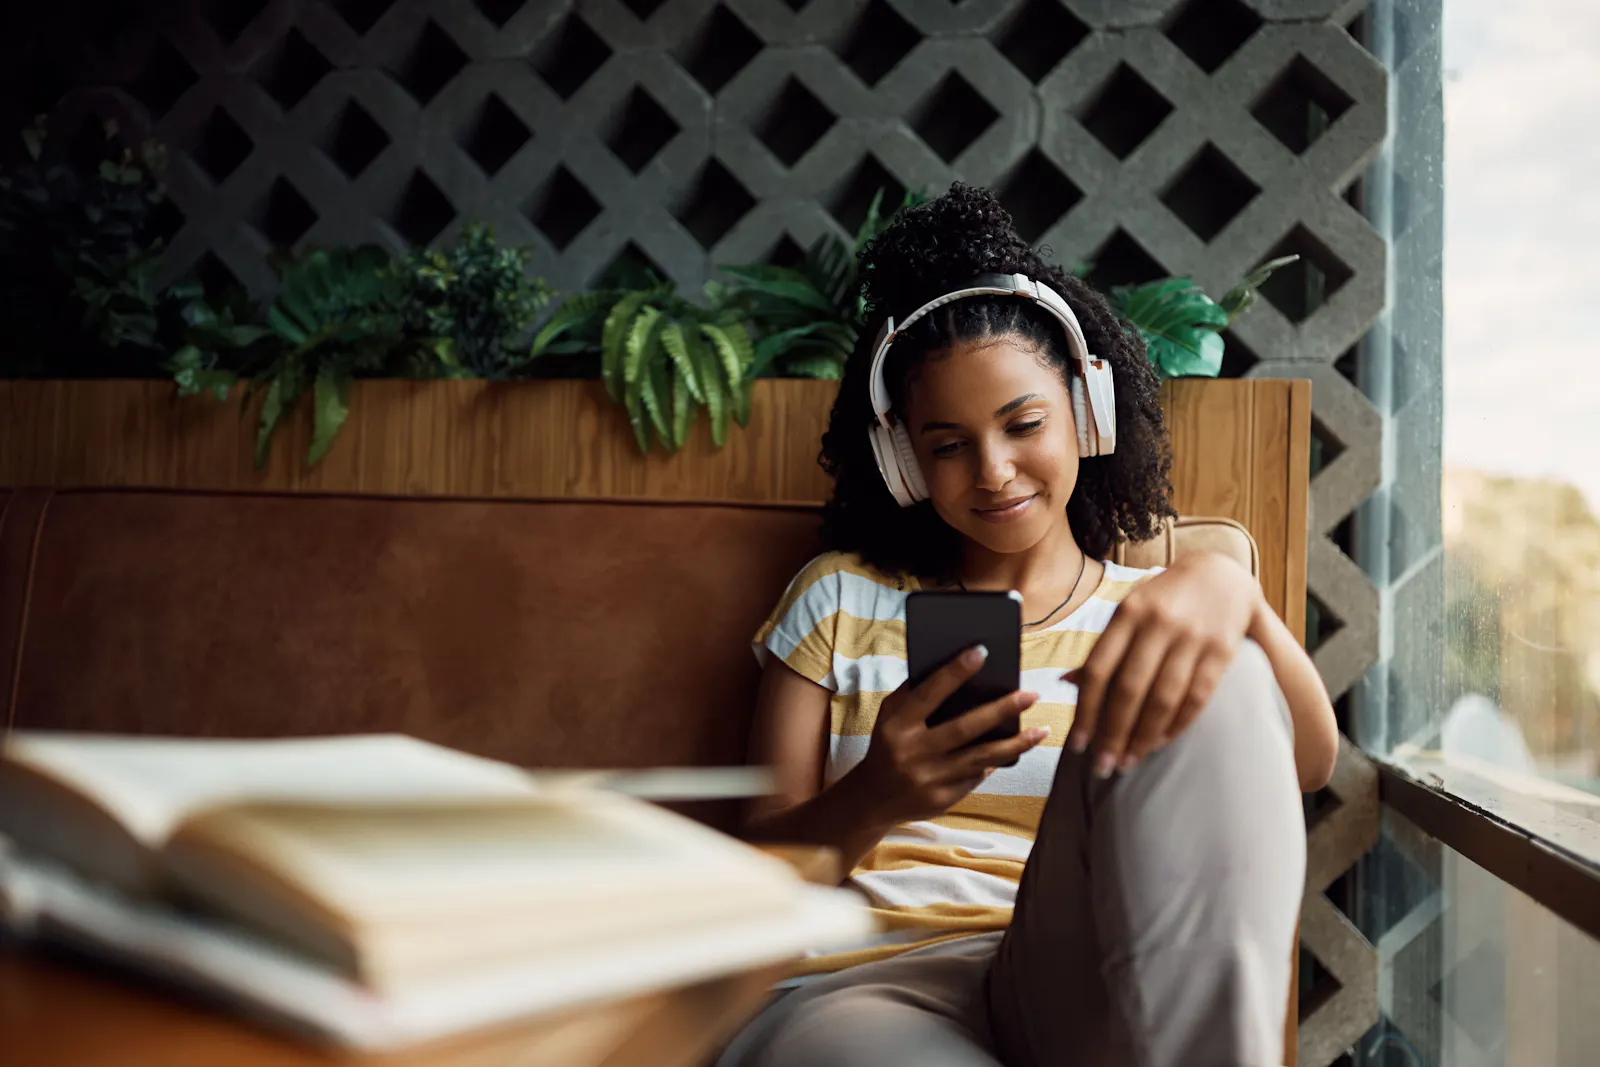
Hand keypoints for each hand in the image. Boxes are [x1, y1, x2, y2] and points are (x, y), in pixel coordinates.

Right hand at [851, 645, 1047, 824]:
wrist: (872, 799)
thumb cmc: (887, 746)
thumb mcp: (889, 716)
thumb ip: (913, 694)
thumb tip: (952, 668)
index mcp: (898, 726)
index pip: (929, 693)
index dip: (955, 672)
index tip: (982, 652)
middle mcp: (913, 752)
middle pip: (965, 728)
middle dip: (1001, 710)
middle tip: (1031, 695)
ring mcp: (929, 779)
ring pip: (981, 758)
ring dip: (1015, 744)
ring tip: (1041, 730)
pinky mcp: (942, 800)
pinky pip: (976, 777)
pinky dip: (993, 763)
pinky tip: (1013, 750)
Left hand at [1065, 552, 1262, 777]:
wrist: (1221, 573)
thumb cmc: (1164, 600)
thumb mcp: (1130, 613)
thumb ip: (1103, 648)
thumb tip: (1066, 683)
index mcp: (1128, 613)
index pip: (1099, 669)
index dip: (1086, 710)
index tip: (1077, 745)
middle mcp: (1158, 623)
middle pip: (1129, 689)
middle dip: (1113, 733)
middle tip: (1102, 767)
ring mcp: (1192, 636)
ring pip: (1163, 698)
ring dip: (1144, 736)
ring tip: (1129, 761)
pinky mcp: (1221, 650)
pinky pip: (1197, 697)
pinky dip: (1177, 725)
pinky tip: (1160, 743)